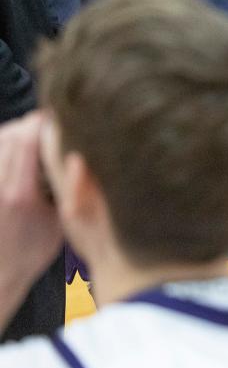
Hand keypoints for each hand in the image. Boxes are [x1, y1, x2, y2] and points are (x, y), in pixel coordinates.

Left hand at [0, 113, 63, 296]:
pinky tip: (15, 148)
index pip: (26, 142)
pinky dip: (2, 144)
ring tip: (32, 133)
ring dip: (13, 132)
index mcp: (21, 195)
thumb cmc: (34, 250)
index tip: (56, 116)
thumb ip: (70, 191)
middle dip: (28, 124)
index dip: (40, 123)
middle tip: (47, 123)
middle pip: (9, 136)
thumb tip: (79, 158)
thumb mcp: (61, 223)